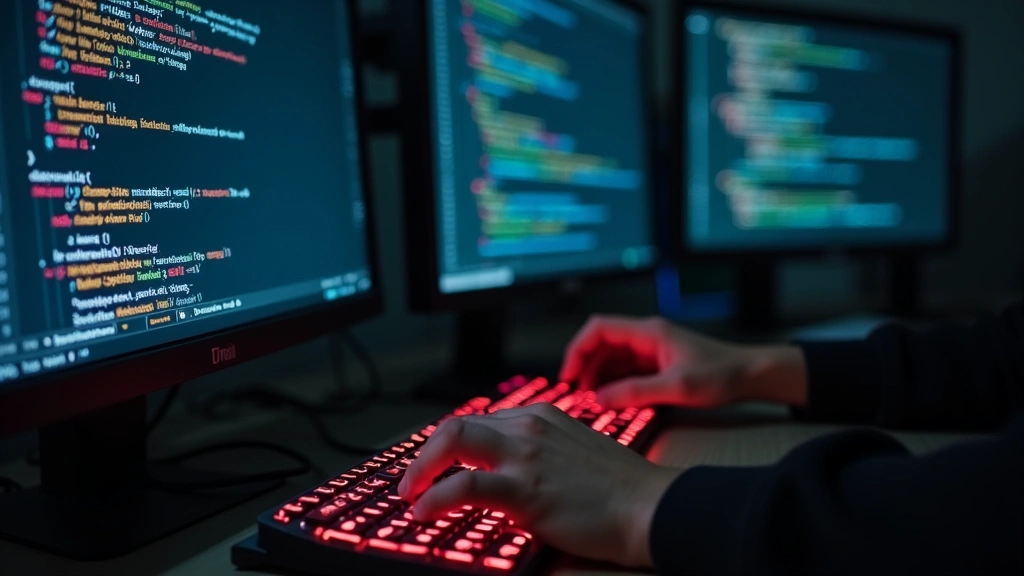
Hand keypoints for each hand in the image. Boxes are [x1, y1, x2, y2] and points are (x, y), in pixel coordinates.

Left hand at [398, 404, 681, 567]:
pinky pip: (464, 485)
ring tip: (410, 495)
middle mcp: (529, 428)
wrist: (650, 506)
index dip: (449, 444)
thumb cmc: (621, 488)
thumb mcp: (576, 452)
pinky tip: (424, 511)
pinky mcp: (525, 490)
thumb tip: (511, 470)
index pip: (479, 421)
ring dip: (420, 470)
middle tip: (411, 479)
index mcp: (541, 417)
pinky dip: (435, 497)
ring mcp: (526, 456)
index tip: (436, 462)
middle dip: (424, 453)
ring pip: (452, 442)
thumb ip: (542, 452)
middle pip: (456, 425)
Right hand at [560, 315, 807, 409]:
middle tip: (576, 394)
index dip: (577, 349)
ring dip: (597, 378)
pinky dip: (613, 384)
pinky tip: (611, 401)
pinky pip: (626, 370)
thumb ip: (636, 393)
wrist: (751, 375)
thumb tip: (601, 399)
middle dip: (584, 367)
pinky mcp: (657, 365)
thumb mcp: (677, 387)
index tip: (568, 375)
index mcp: (649, 332)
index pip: (599, 329)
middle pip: (601, 344)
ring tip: (591, 401)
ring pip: (611, 359)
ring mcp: (651, 350)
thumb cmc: (722, 374)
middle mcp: (647, 337)